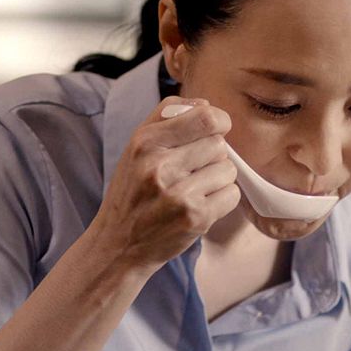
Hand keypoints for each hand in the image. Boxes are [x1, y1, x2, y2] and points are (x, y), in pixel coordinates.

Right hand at [88, 97, 240, 271]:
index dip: (220, 121)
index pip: (205, 117)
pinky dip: (222, 199)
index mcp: (145, 142)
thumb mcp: (136, 147)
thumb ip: (167, 117)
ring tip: (194, 189)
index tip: (216, 129)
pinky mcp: (195, 218)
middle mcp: (160, 166)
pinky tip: (201, 205)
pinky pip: (231, 195)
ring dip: (218, 178)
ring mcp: (179, 194)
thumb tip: (207, 105)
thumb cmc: (132, 191)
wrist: (118, 245)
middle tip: (194, 170)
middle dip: (213, 155)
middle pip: (219, 144)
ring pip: (228, 169)